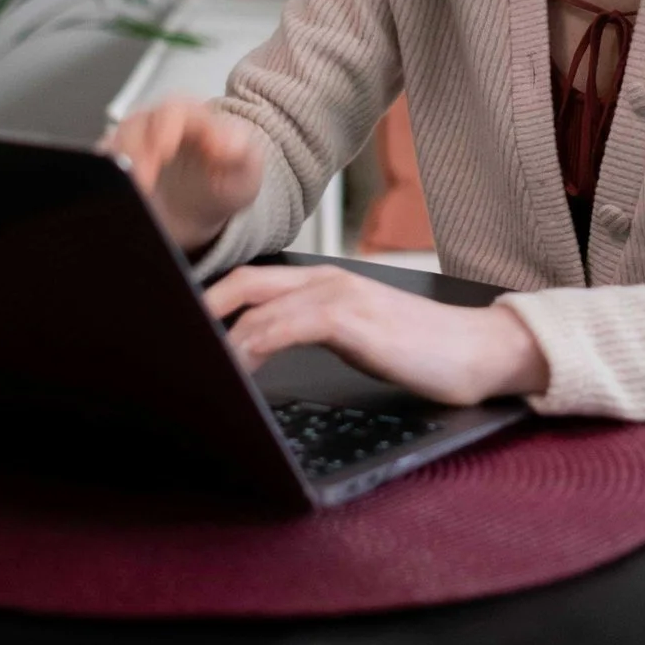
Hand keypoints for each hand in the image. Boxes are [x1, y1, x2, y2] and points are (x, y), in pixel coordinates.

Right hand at [98, 95, 264, 254]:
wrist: (205, 210)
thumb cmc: (225, 184)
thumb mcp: (246, 170)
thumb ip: (242, 152)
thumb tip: (230, 142)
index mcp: (191, 117)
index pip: (174, 110)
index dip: (166, 126)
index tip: (165, 148)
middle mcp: (157, 125)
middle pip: (137, 125)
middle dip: (137, 149)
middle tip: (144, 177)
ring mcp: (134, 144)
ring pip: (116, 142)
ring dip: (120, 164)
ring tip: (134, 189)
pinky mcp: (119, 165)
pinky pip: (103, 163)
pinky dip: (104, 174)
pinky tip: (114, 188)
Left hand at [202, 263, 549, 405]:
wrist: (479, 353)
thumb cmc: (422, 353)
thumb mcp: (358, 339)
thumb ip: (314, 335)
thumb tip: (262, 356)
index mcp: (325, 283)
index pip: (253, 280)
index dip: (212, 299)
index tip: (180, 325)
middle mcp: (326, 279)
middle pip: (243, 282)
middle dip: (199, 308)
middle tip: (165, 336)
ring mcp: (338, 295)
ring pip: (255, 303)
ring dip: (216, 333)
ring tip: (188, 360)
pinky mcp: (350, 318)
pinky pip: (282, 325)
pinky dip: (249, 344)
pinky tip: (233, 365)